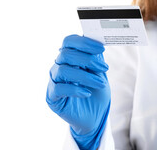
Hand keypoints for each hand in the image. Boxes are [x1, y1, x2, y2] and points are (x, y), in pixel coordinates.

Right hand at [46, 34, 110, 149]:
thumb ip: (96, 59)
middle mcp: (59, 66)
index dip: (84, 42)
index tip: (101, 48)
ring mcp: (54, 80)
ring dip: (85, 76)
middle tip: (104, 68)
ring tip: (100, 83)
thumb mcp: (100, 73)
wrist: (94, 116)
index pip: (69, 41)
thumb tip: (97, 45)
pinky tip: (87, 93)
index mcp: (70, 56)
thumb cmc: (96, 91)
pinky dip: (74, 89)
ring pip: (63, 71)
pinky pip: (58, 88)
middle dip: (88, 60)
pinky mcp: (51, 96)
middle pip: (66, 54)